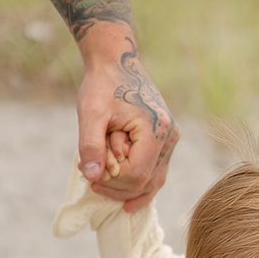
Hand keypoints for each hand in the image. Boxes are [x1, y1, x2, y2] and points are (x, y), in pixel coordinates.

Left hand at [76, 30, 178, 210]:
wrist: (117, 62)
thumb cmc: (102, 85)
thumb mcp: (91, 113)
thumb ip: (91, 145)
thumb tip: (92, 177)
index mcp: (155, 129)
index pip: (136, 174)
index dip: (111, 181)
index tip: (88, 172)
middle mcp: (169, 137)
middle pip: (146, 182)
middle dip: (116, 186)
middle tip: (90, 176)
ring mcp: (170, 140)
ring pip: (154, 182)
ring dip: (126, 188)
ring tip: (100, 183)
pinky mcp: (165, 141)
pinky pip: (155, 172)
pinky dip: (137, 183)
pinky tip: (122, 195)